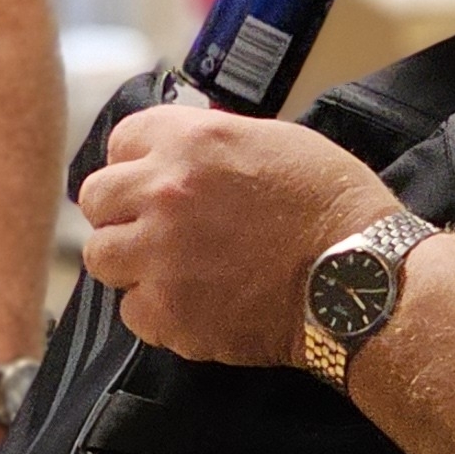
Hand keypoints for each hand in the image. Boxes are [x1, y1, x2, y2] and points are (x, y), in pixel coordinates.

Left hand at [75, 100, 397, 367]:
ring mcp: (160, 254)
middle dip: (121, 212)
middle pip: (96, 198)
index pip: (120, 142)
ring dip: (129, 262)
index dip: (137, 163)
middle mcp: (163, 192)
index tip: (153, 180)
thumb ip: (213, 145)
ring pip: (101, 256)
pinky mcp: (168, 312)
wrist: (358, 277)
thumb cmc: (332, 204)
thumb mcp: (275, 141)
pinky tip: (193, 306)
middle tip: (154, 228)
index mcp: (190, 141)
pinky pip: (131, 312)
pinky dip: (156, 313)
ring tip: (168, 270)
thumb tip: (183, 157)